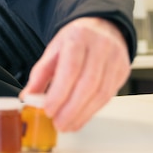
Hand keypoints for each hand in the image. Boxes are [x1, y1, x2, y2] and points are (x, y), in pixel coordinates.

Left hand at [20, 17, 129, 131]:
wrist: (102, 27)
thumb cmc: (77, 39)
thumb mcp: (54, 49)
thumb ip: (40, 73)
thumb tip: (28, 96)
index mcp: (79, 37)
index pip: (71, 68)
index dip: (60, 93)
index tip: (48, 110)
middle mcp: (101, 47)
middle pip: (88, 84)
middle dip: (71, 109)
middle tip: (58, 123)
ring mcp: (115, 59)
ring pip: (101, 93)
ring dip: (82, 114)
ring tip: (67, 125)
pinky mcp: (123, 72)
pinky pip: (108, 96)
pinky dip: (93, 111)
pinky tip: (80, 118)